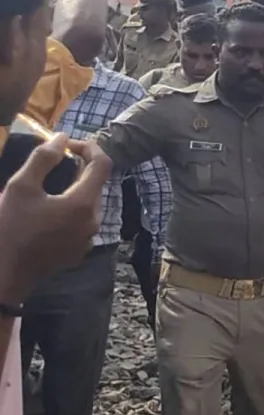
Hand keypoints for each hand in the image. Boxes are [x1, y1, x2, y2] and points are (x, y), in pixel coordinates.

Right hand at [0, 136, 111, 297]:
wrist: (3, 276)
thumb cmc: (9, 228)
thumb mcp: (21, 187)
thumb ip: (44, 159)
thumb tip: (61, 138)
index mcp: (84, 204)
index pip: (102, 164)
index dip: (88, 147)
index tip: (65, 144)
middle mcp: (93, 222)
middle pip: (94, 185)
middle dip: (76, 169)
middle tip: (49, 164)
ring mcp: (87, 240)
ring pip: (86, 204)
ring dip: (71, 190)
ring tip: (41, 190)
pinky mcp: (78, 252)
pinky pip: (79, 223)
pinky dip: (67, 211)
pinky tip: (43, 214)